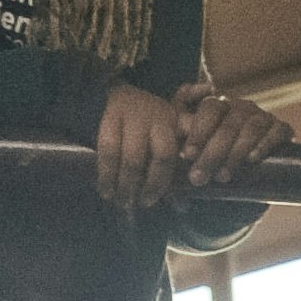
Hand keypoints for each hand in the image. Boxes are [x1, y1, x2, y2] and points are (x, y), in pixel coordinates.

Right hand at [93, 83, 195, 211]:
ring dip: (128, 185)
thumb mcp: (165, 130)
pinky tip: (106, 190)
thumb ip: (173, 164)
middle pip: (163, 156)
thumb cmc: (142, 121)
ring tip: (125, 202)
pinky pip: (109, 153)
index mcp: (177, 120)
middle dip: (155, 184)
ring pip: (134, 158)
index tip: (188, 190)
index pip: (192, 144)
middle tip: (146, 203)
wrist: (106, 92)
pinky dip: (107, 175)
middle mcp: (160, 116)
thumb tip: (182, 207)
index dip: (194, 163)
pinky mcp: (109, 119)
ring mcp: (134, 117)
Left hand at [170, 81, 289, 194]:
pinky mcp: (282, 130)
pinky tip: (252, 159)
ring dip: (235, 153)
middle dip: (213, 152)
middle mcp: (242, 107)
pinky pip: (276, 132)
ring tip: (223, 176)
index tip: (187, 155)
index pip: (210, 108)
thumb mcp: (186, 141)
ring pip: (251, 128)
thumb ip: (178, 122)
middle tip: (199, 177)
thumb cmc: (208, 153)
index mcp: (219, 106)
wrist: (242, 170)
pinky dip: (264, 144)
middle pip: (229, 123)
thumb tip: (186, 99)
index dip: (199, 131)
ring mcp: (264, 117)